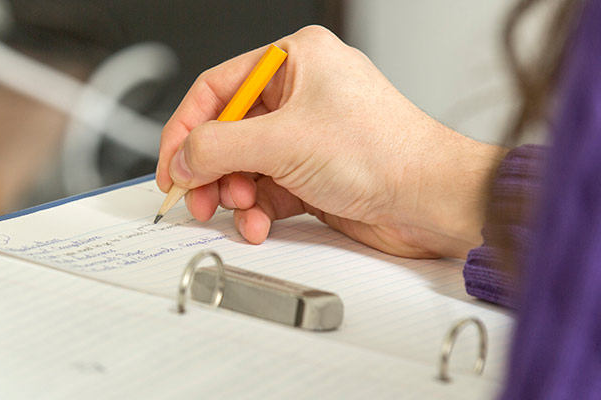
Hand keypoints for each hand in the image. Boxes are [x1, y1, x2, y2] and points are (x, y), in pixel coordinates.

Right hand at [155, 26, 506, 258]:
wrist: (430, 201)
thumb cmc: (385, 153)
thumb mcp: (284, 142)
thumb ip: (219, 148)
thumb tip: (182, 158)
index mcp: (295, 59)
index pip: (217, 89)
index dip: (186, 129)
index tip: (170, 165)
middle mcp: (300, 93)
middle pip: (226, 131)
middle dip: (210, 169)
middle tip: (197, 196)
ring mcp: (306, 135)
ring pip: (243, 164)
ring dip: (235, 194)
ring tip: (241, 209)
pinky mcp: (312, 172)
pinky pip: (265, 189)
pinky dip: (257, 209)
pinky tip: (260, 223)